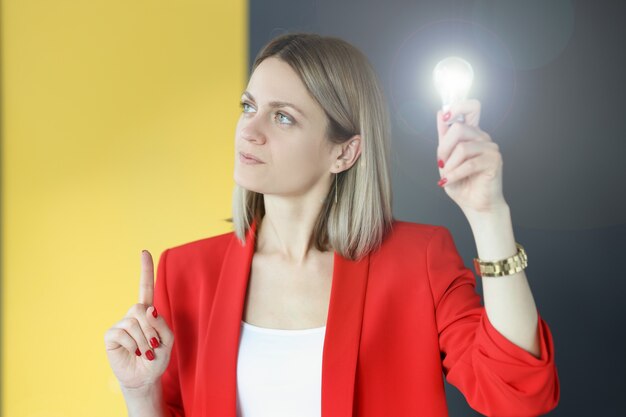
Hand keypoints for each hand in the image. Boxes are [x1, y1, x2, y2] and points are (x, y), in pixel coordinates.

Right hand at [104, 250, 173, 390]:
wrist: (144, 377)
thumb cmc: (156, 358)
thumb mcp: (168, 341)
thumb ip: (162, 324)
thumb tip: (148, 309)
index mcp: (148, 313)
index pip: (145, 287)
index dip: (145, 270)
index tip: (144, 252)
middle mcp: (133, 315)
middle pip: (141, 308)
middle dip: (151, 329)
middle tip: (153, 345)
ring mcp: (121, 324)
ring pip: (134, 322)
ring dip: (144, 341)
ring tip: (144, 352)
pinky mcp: (111, 335)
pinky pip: (123, 333)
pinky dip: (133, 345)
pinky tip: (133, 352)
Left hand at [436, 99, 507, 214]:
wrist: (475, 204)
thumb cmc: (462, 184)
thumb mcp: (446, 159)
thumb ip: (444, 138)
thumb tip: (440, 114)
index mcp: (472, 134)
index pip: (472, 107)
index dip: (457, 106)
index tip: (444, 117)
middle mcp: (483, 137)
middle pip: (459, 128)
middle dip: (444, 147)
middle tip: (441, 163)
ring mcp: (490, 148)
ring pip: (462, 147)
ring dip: (450, 165)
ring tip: (447, 176)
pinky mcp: (494, 161)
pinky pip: (469, 164)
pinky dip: (455, 174)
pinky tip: (448, 181)